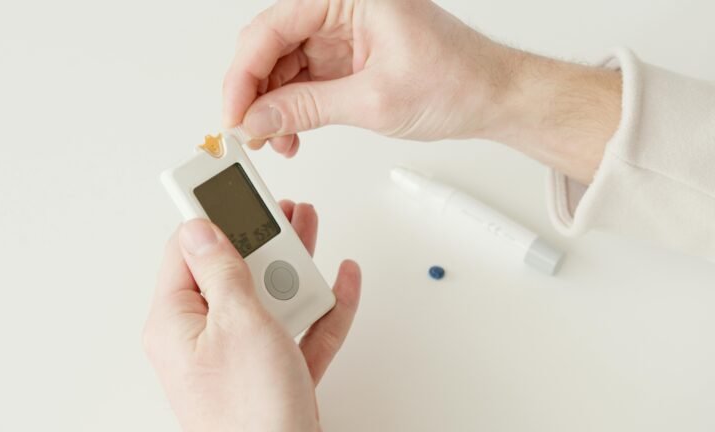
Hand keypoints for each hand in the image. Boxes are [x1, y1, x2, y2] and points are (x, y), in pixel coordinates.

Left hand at [144, 201, 361, 431]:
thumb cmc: (250, 413)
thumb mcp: (237, 322)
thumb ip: (222, 270)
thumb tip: (199, 228)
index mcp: (178, 321)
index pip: (186, 252)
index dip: (209, 216)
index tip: (224, 186)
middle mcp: (205, 338)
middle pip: (234, 272)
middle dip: (263, 237)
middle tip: (280, 206)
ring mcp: (242, 358)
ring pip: (269, 297)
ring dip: (295, 265)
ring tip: (310, 228)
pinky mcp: (275, 374)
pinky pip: (299, 330)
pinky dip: (322, 306)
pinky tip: (340, 280)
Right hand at [223, 0, 510, 150]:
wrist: (491, 97)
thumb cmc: (457, 80)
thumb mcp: (374, 101)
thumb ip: (307, 108)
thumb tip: (258, 118)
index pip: (274, 26)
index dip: (244, 73)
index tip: (234, 112)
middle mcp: (342, 7)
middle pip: (272, 45)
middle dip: (255, 92)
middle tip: (248, 131)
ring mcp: (343, 32)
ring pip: (284, 65)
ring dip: (273, 105)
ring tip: (274, 140)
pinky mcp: (347, 57)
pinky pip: (304, 79)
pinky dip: (293, 108)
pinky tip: (290, 133)